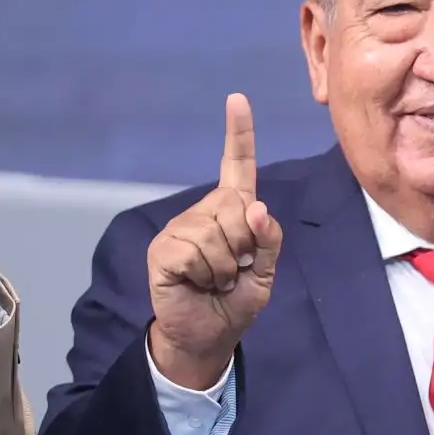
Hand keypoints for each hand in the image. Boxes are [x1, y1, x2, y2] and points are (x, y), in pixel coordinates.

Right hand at [147, 93, 282, 389]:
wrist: (209, 335)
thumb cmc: (237, 300)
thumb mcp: (266, 272)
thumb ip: (269, 240)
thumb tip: (256, 208)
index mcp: (231, 212)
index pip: (237, 167)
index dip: (238, 134)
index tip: (237, 99)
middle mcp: (203, 212)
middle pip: (236, 210)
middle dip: (246, 247)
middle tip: (236, 270)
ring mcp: (180, 229)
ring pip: (217, 235)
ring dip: (228, 267)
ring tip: (218, 280)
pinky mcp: (164, 250)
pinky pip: (196, 252)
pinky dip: (207, 275)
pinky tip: (199, 283)